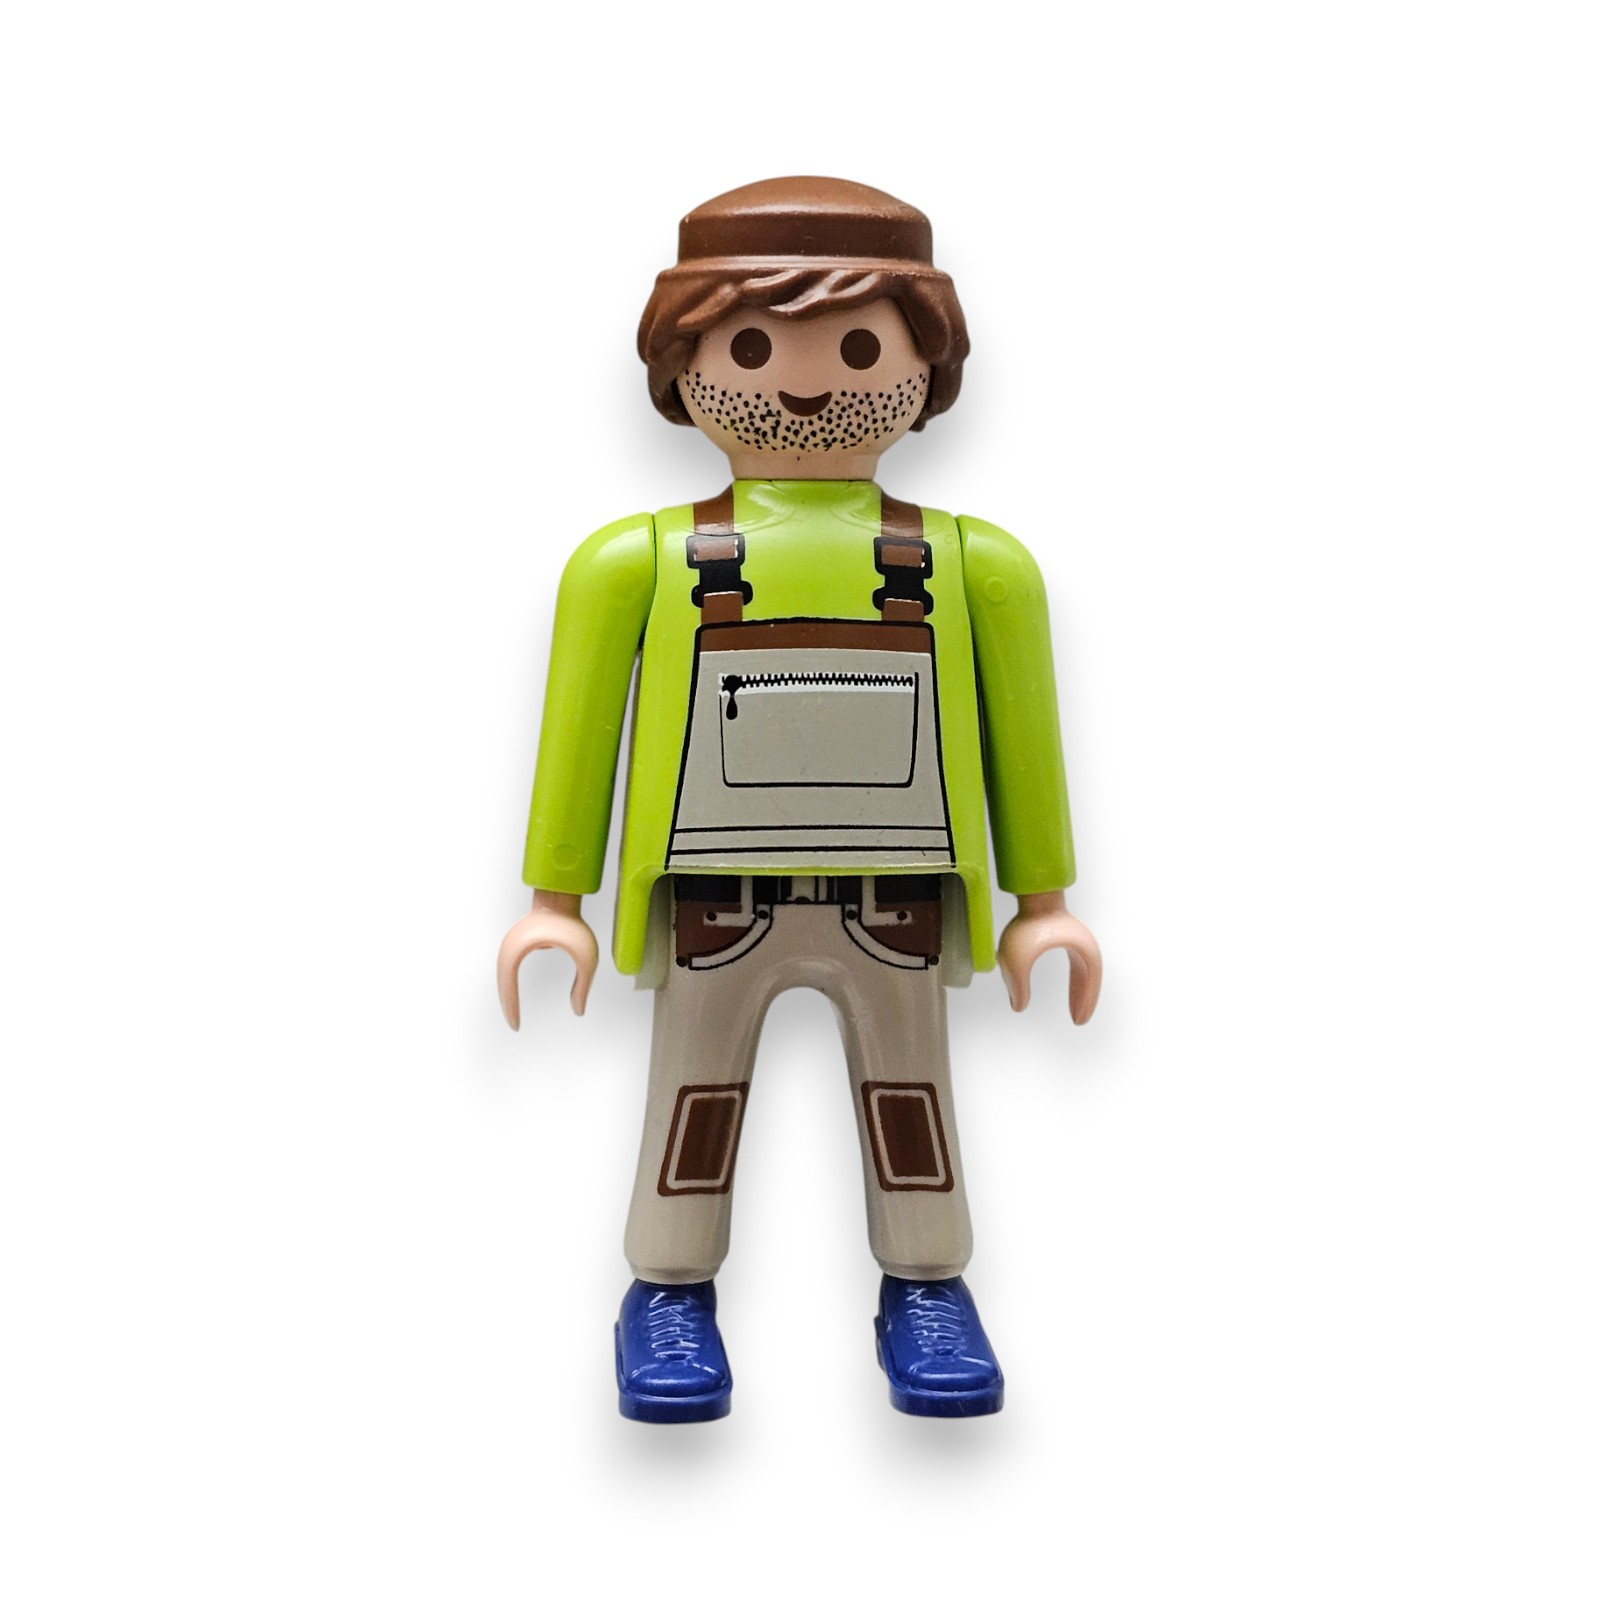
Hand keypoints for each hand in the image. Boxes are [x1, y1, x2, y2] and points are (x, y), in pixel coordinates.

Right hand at [496, 890, 598, 1026]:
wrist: (560, 896)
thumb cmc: (573, 923)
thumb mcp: (586, 956)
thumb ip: (583, 984)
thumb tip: (579, 1011)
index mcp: (519, 949)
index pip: (508, 985)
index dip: (510, 1007)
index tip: (516, 1026)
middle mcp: (508, 947)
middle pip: (502, 983)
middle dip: (507, 1006)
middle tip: (514, 1027)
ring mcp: (509, 944)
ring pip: (503, 976)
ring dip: (507, 995)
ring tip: (513, 1017)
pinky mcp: (515, 943)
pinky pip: (508, 969)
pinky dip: (510, 985)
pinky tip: (514, 998)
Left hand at [996, 891, 1101, 1022]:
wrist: (1031, 893)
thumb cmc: (1027, 923)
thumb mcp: (1016, 959)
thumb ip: (1017, 985)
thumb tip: (1018, 1007)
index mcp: (1082, 950)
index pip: (1089, 982)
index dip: (1085, 1002)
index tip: (1078, 1021)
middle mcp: (1084, 945)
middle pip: (1090, 980)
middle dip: (1084, 1001)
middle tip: (1079, 1021)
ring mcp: (1077, 940)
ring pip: (1084, 974)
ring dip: (1080, 992)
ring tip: (1076, 1011)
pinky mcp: (1067, 937)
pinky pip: (1077, 966)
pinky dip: (1075, 981)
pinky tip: (1070, 992)